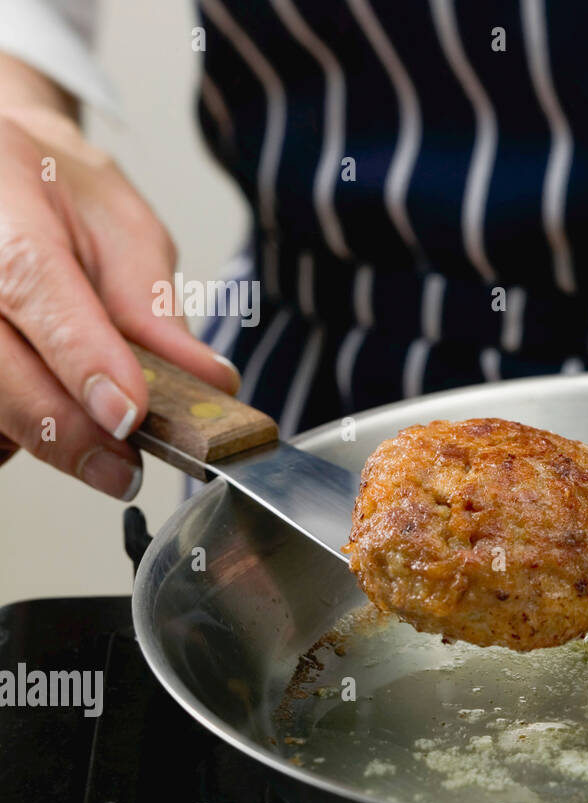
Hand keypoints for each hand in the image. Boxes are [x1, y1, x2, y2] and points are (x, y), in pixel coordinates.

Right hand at [0, 100, 238, 497]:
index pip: (37, 292)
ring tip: (83, 426)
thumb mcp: (121, 227)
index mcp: (3, 215)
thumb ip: (153, 304)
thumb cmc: (52, 188)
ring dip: (33, 434)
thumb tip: (206, 379)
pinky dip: (10, 432)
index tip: (129, 417)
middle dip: (66, 432)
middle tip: (122, 469)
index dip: (84, 363)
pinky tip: (42, 410)